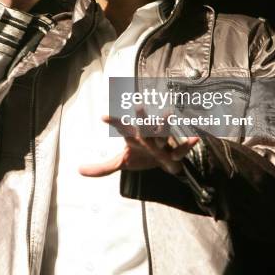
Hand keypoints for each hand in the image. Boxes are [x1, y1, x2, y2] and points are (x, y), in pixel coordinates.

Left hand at [78, 113, 199, 176]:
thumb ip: (102, 167)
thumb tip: (79, 170)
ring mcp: (161, 144)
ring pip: (163, 134)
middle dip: (142, 117)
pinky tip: (195, 138)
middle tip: (138, 103)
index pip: (122, 128)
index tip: (103, 116)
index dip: (114, 122)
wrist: (163, 163)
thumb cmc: (141, 156)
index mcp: (134, 138)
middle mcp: (147, 137)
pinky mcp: (173, 154)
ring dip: (165, 125)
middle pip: (143, 127)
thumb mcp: (122, 162)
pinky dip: (188, 145)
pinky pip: (181, 150)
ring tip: (169, 113)